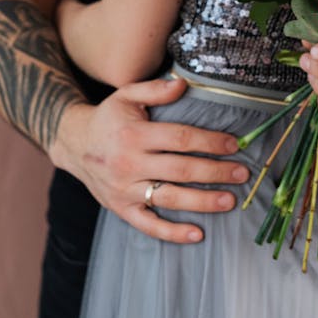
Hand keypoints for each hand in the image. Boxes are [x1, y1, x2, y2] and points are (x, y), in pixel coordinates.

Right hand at [51, 77, 248, 243]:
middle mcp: (130, 164)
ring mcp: (125, 190)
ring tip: (229, 201)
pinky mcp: (121, 209)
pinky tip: (196, 234)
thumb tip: (183, 84)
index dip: (210, 141)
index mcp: (135, 135)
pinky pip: (148, 225)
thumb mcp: (127, 94)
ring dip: (202, 202)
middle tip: (242, 174)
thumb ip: (155, 89)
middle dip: (215, 172)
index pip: (181, 139)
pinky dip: (172, 233)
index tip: (233, 144)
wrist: (75, 144)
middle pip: (181, 170)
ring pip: (169, 198)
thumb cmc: (109, 117)